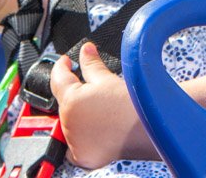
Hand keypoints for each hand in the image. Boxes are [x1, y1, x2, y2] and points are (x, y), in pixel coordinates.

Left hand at [49, 42, 147, 169]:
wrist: (148, 132)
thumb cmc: (131, 107)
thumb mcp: (108, 79)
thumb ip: (90, 63)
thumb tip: (85, 50)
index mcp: (71, 101)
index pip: (57, 79)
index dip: (61, 66)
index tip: (65, 62)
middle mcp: (68, 124)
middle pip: (62, 101)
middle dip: (72, 91)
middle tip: (90, 86)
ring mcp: (74, 142)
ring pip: (68, 122)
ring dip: (76, 113)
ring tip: (98, 108)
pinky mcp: (82, 156)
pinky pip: (73, 143)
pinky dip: (80, 135)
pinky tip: (95, 126)